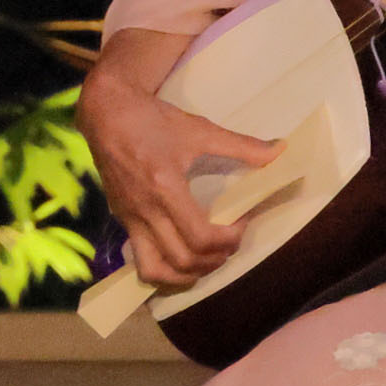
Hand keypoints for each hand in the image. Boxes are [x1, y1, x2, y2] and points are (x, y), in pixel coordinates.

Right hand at [83, 30, 276, 290]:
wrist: (105, 111)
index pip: (201, 238)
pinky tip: (181, 256)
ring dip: (186, 275)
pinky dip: (165, 268)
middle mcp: (145, 209)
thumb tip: (280, 152)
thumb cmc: (152, 119)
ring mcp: (129, 217)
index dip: (229, 240)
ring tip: (205, 259)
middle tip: (228, 242)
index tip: (241, 222)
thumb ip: (241, 146)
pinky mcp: (121, 219)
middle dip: (214, 260)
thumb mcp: (198, 129)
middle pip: (183, 260)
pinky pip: (141, 259)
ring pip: (155, 270)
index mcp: (165, 187)